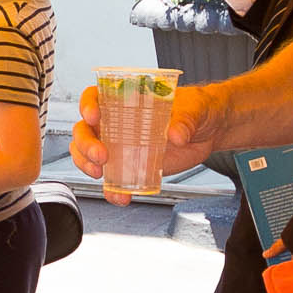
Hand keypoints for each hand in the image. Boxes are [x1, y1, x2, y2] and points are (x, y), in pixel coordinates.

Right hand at [67, 80, 223, 202]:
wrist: (209, 132)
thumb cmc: (196, 109)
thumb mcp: (194, 109)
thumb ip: (185, 120)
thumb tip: (176, 135)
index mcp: (126, 101)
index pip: (95, 97)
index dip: (88, 105)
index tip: (93, 116)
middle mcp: (117, 123)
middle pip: (84, 130)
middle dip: (86, 144)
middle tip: (101, 156)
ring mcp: (121, 147)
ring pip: (88, 155)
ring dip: (87, 166)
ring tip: (101, 175)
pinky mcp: (131, 167)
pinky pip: (113, 180)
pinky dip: (112, 190)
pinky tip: (120, 196)